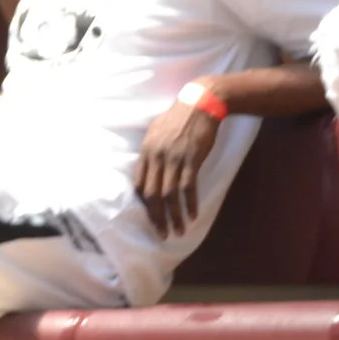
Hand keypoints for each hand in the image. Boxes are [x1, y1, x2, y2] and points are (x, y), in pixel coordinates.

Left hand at [136, 92, 221, 237]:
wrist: (199, 105)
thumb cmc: (178, 119)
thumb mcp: (156, 132)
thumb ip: (151, 152)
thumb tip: (148, 170)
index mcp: (145, 151)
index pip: (138, 184)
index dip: (143, 204)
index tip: (149, 218)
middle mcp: (156, 157)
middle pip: (151, 194)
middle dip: (156, 217)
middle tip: (161, 234)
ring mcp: (174, 159)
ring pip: (169, 195)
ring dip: (173, 216)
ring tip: (177, 232)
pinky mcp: (192, 160)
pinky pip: (188, 187)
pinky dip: (189, 204)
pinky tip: (191, 217)